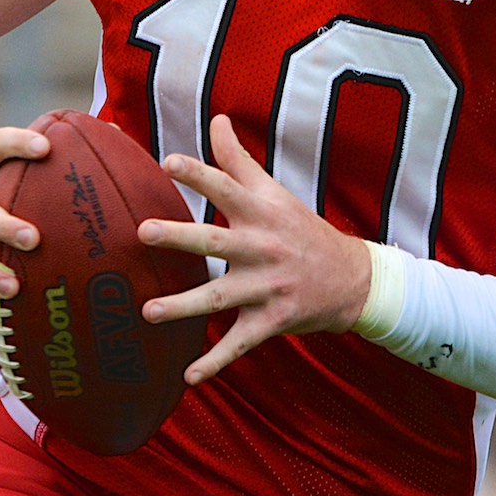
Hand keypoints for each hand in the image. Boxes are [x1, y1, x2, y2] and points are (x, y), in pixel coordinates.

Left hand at [137, 114, 371, 385]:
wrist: (352, 279)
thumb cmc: (301, 230)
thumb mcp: (274, 192)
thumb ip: (239, 159)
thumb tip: (215, 118)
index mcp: (261, 213)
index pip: (226, 187)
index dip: (199, 173)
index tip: (169, 161)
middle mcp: (262, 248)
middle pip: (216, 240)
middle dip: (180, 237)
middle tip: (143, 231)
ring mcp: (266, 287)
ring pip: (220, 297)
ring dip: (184, 306)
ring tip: (148, 311)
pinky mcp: (270, 320)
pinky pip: (238, 343)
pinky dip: (214, 362)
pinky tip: (188, 377)